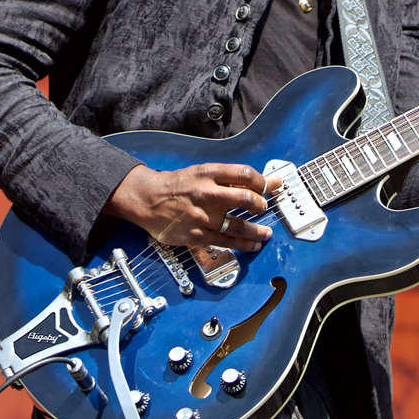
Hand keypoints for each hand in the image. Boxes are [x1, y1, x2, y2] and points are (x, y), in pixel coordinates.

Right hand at [103, 163, 282, 251]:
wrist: (147, 200)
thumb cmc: (177, 186)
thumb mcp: (202, 173)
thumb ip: (229, 179)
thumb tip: (261, 182)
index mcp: (208, 173)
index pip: (244, 174)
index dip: (263, 181)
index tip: (270, 186)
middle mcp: (206, 193)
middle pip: (244, 197)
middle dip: (261, 204)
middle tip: (264, 207)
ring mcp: (201, 216)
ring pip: (237, 225)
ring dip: (257, 231)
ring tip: (266, 233)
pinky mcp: (196, 235)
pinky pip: (225, 242)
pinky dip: (243, 244)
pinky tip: (252, 245)